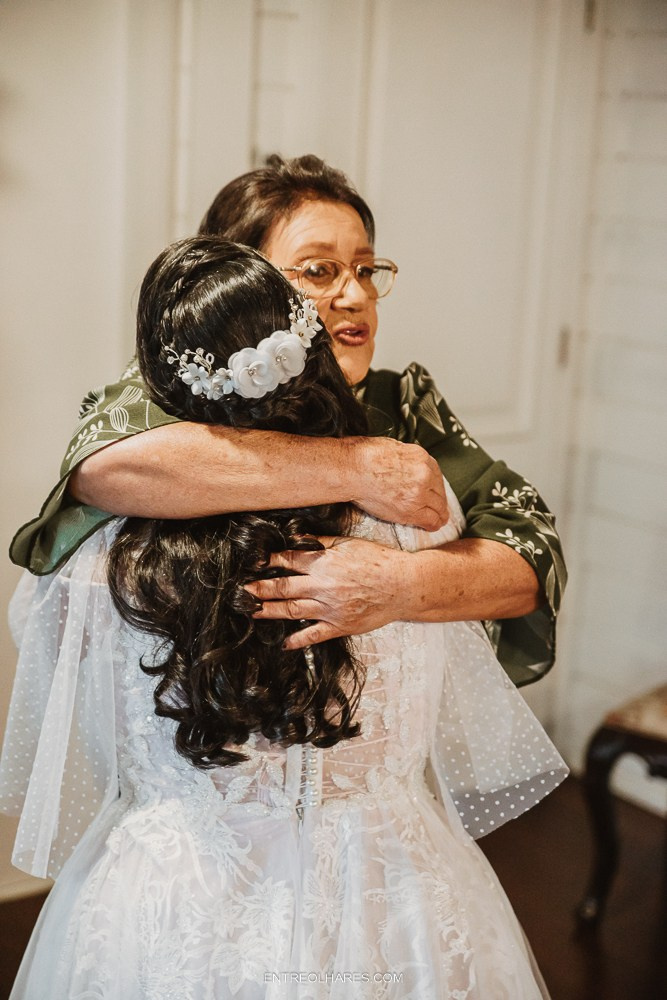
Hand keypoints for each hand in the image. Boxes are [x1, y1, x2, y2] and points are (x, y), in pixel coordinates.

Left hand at [244, 536, 412, 648]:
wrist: (403, 585)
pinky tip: (284, 643)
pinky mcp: (340, 625)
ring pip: (293, 611)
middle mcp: (323, 586)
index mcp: (324, 563)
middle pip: (283, 587)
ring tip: (252, 612)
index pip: (288, 561)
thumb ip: (322, 543)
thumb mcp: (349, 543)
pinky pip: (314, 635)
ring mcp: (330, 608)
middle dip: (260, 589)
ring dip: (270, 611)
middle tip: (242, 591)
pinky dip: (298, 640)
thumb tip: (299, 539)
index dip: (269, 561)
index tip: (254, 562)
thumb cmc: (378, 561)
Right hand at [349, 437, 447, 530]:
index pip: (436, 474)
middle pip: (439, 492)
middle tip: (440, 508)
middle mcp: (424, 474)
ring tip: (439, 520)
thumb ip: (406, 459)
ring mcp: (419, 492)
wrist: (352, 469)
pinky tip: (434, 526)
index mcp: (421, 457)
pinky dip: (433, 524)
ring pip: (438, 507)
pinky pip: (430, 520)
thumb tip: (406, 466)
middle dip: (439, 501)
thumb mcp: (393, 447)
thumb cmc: (363, 456)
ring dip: (439, 514)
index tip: (435, 492)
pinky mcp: (411, 509)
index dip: (436, 486)